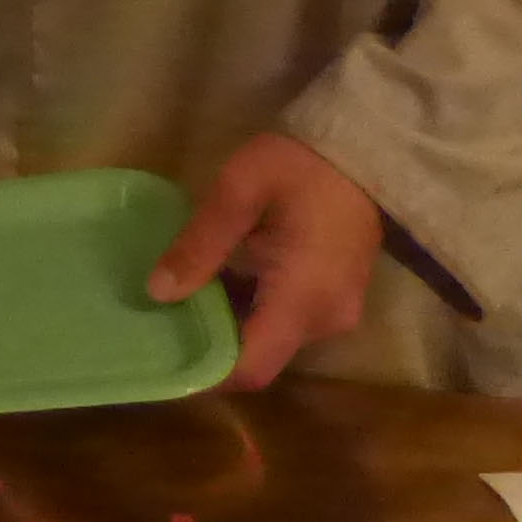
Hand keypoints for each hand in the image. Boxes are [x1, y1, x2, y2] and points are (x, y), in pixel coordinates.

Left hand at [148, 131, 383, 391]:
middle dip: (211, 346)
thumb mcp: (237, 193)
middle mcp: (325, 319)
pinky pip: (288, 321)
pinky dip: (252, 312)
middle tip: (160, 322)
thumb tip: (158, 293)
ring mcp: (337, 311)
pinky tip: (219, 284)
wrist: (363, 147)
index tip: (162, 357)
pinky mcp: (337, 298)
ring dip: (230, 326)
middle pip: (261, 359)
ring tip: (181, 300)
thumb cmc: (298, 165)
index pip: (252, 368)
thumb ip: (199, 245)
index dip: (207, 373)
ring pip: (273, 341)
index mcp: (302, 299)